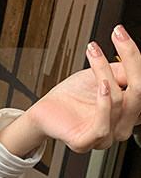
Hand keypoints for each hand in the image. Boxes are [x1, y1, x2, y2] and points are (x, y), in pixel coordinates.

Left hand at [0, 24, 140, 158]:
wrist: (46, 108)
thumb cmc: (74, 94)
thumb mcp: (104, 75)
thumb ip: (124, 71)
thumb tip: (136, 59)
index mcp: (128, 112)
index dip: (136, 60)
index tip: (121, 34)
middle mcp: (120, 127)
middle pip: (138, 94)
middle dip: (130, 61)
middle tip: (116, 36)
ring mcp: (104, 138)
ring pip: (119, 103)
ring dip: (106, 73)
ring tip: (95, 54)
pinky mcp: (85, 143)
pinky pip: (102, 126)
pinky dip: (104, 103)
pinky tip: (102, 86)